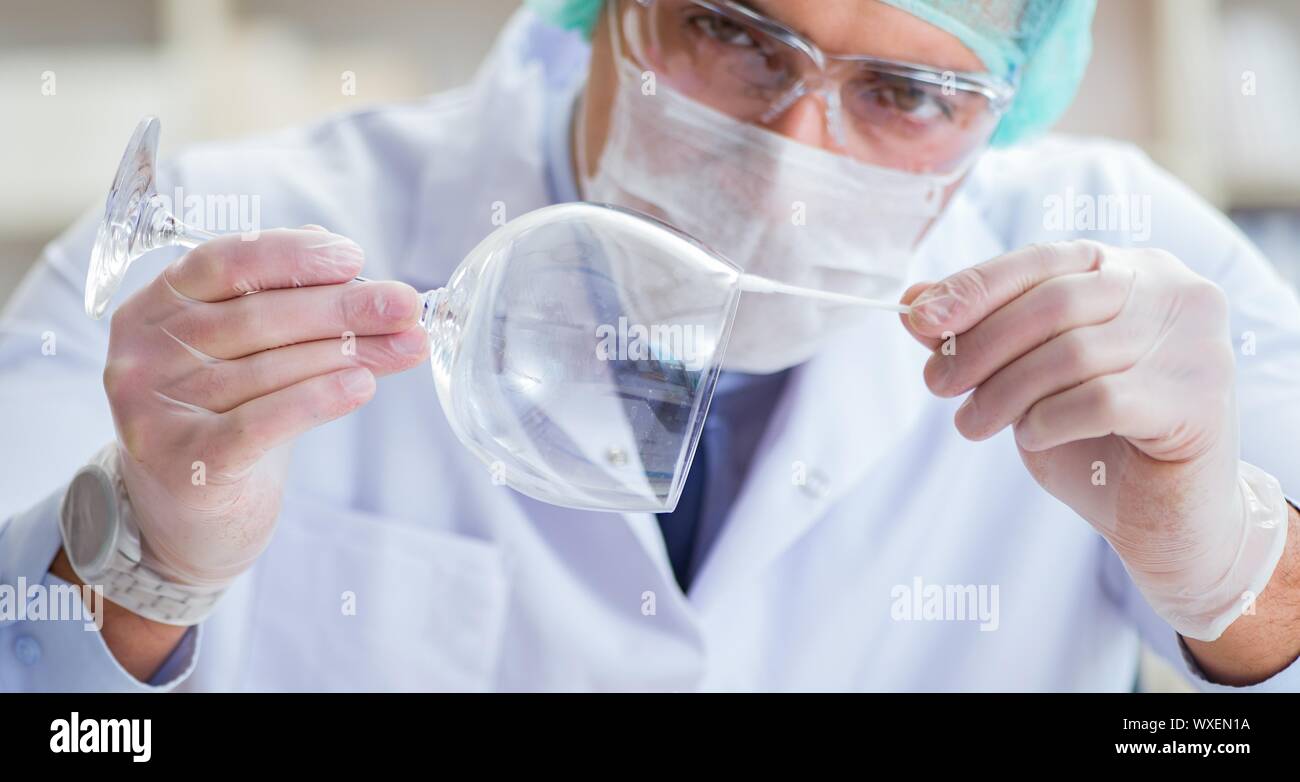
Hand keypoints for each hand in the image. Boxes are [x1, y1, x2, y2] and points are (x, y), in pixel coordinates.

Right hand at [102, 227, 428, 588]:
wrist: (188, 517)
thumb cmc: (226, 419)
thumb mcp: (250, 354)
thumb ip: (288, 305)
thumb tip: (352, 268)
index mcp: (156, 307)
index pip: (225, 263)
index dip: (294, 256)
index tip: (356, 259)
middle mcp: (144, 352)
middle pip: (257, 317)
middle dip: (343, 308)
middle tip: (406, 306)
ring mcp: (154, 409)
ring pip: (269, 368)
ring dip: (348, 353)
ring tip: (406, 346)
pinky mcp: (183, 462)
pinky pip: (260, 423)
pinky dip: (317, 400)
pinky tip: (363, 386)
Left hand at [901, 240, 1285, 640]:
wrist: (1167, 520)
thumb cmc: (1094, 440)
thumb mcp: (1026, 378)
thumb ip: (980, 333)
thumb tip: (914, 301)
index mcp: (1133, 269)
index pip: (1044, 259)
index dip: (976, 286)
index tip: (919, 319)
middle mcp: (1174, 294)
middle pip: (1055, 301)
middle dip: (981, 344)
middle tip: (936, 383)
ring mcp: (1194, 346)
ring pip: (1072, 353)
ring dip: (1002, 391)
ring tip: (972, 424)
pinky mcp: (1196, 402)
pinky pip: (1099, 400)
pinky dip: (1049, 420)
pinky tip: (1033, 437)